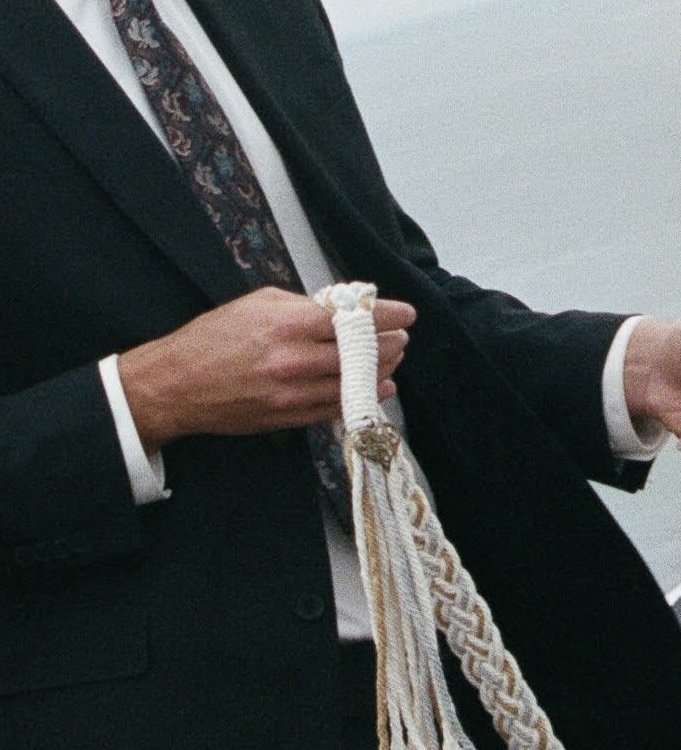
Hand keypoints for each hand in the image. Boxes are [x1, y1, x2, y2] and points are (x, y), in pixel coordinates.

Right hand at [118, 286, 415, 451]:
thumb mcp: (257, 304)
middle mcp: (294, 360)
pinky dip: (366, 396)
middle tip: (401, 336)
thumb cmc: (214, 338)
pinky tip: (381, 386)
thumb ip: (303, 306)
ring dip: (383, 369)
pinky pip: (340, 407)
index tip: (407, 314)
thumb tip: (342, 309)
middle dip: (389, 343)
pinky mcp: (292, 418)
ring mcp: (295, 394)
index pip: (352, 319)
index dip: (387, 316)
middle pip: (361, 353)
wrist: (177, 385)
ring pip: (356, 383)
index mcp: (286, 325)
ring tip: (394, 357)